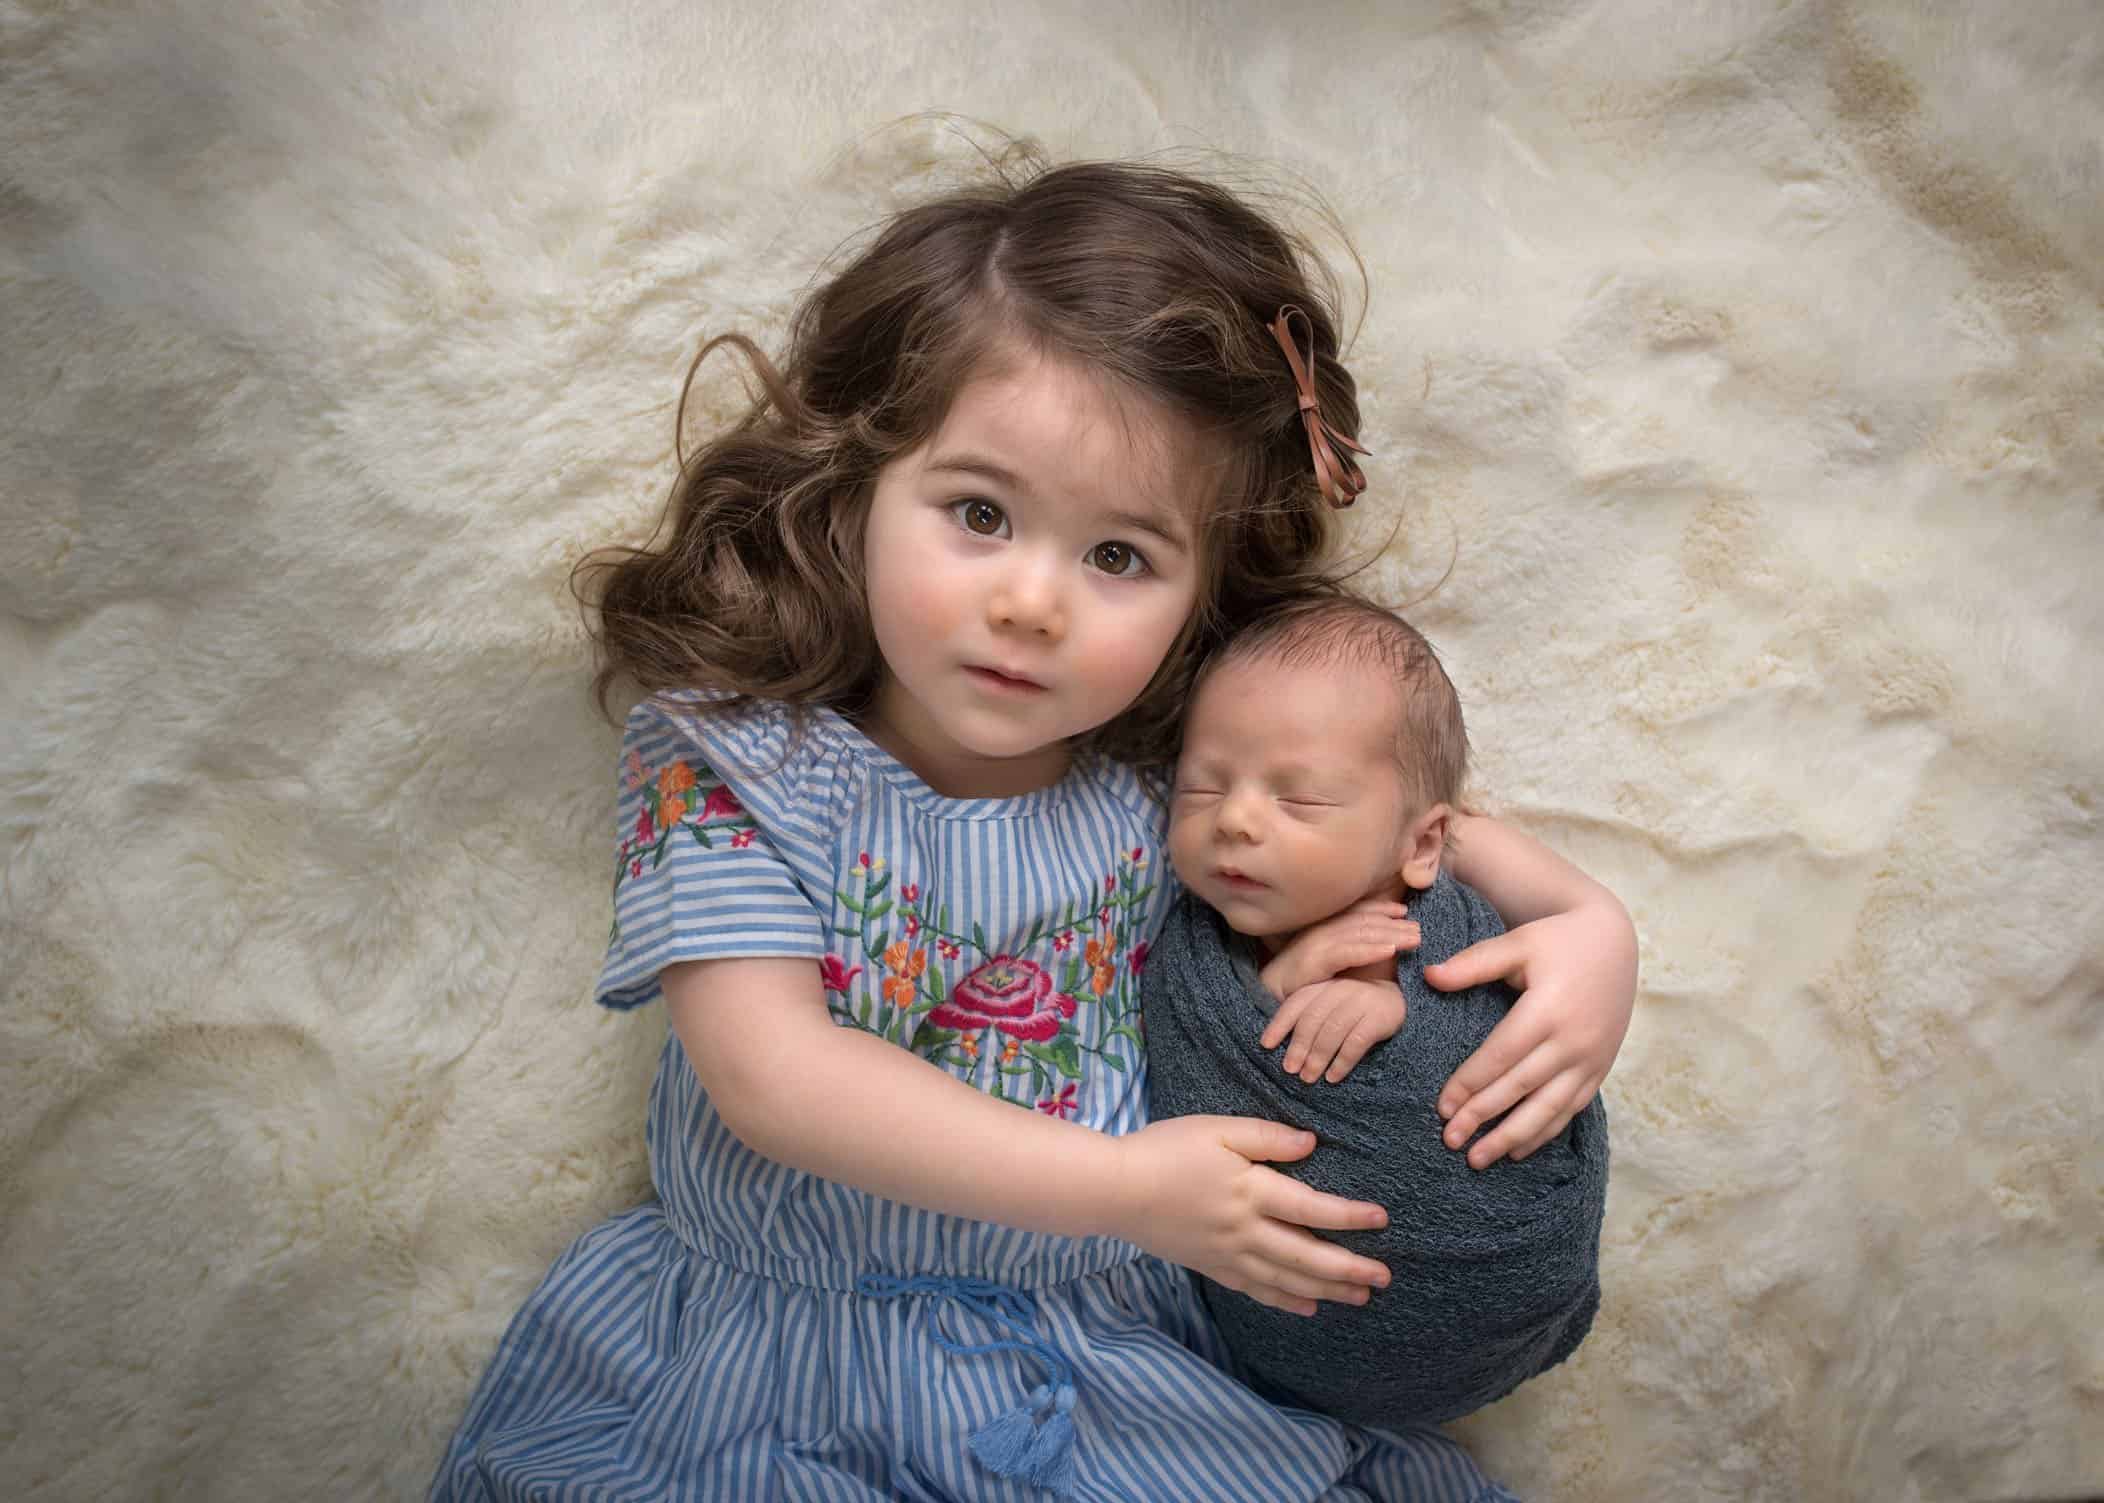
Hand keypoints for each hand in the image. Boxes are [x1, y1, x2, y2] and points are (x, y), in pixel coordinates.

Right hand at [1111, 1115, 1390, 1317]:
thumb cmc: (1166, 1149)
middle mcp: (1246, 1230)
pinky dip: (1286, 1301)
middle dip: (1350, 1269)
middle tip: (1384, 1277)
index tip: (1382, 1220)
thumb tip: (1311, 1145)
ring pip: (1287, 1280)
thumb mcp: (1218, 1129)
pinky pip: (1257, 1290)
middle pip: (1308, 1257)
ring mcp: (1229, 1255)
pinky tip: (1308, 1307)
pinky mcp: (1213, 1267)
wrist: (1116, 1190)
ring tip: (1360, 1297)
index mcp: (1251, 1191)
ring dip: (1327, 1290)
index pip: (1313, 1209)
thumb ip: (1267, 1137)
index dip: (1350, 1217)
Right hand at [1257, 898, 1419, 999]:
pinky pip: (1347, 953)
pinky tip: (1390, 950)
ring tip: (1415, 938)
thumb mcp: (1326, 963)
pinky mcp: (1314, 962)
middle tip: (1420, 928)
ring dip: (1391, 934)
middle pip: (1364, 921)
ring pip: (1360, 934)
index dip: (1381, 909)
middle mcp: (1321, 930)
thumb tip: (1378, 947)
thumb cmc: (1298, 983)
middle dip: (1394, 923)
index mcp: (1323, 927)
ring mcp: (1316, 944)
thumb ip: (1346, 952)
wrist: (1266, 998)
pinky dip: (1370, 950)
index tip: (1404, 912)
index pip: (1357, 911)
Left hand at [1260, 979, 1406, 1082]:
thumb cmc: (1357, 1008)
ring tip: (1309, 1079)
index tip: (1265, 1046)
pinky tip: (1334, 1077)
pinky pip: (1356, 1043)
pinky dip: (1342, 1062)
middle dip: (1298, 1047)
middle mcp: (1341, 989)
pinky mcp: (1380, 1017)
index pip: (1296, 1004)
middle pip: (1312, 1020)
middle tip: (1290, 1071)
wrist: (1400, 1000)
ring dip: (1318, 1058)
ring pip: (1332, 1032)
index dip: (1278, 1024)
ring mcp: (1362, 1001)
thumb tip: (1277, 1044)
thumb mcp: (1332, 1004)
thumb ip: (1310, 1015)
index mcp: (1324, 985)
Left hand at [1427, 899, 1636, 1168]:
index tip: (1442, 1107)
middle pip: (1520, 1088)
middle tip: (1450, 1141)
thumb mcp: (1517, 942)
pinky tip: (1518, 1150)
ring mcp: (1591, 1058)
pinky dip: (1544, 1132)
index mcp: (1548, 1009)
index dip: (1470, 1084)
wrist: (1614, 941)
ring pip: (1548, 1108)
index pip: (1500, 1056)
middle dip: (1483, 1117)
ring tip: (1479, 1159)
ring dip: (1512, 1137)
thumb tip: (1430, 977)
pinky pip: (1571, 1108)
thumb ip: (1474, 963)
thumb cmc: (1558, 940)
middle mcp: (1573, 1040)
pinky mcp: (1600, 1068)